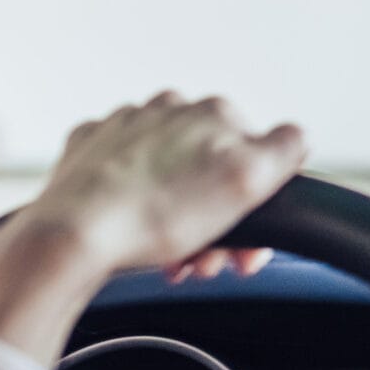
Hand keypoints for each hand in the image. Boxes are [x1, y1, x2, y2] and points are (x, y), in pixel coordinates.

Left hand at [0, 93, 306, 338]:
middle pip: (210, 170)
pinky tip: (135, 233)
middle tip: (209, 260)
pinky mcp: (88, 150)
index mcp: (211, 112)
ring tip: (174, 258)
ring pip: (169, 176)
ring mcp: (123, 127)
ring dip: (180, 220)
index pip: (257, 156)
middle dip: (218, 219)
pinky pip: (124, 179)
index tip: (245, 245)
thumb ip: (286, 149)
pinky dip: (135, 207)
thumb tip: (297, 135)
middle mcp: (167, 109)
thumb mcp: (246, 181)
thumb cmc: (155, 214)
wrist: (72, 235)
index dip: (257, 205)